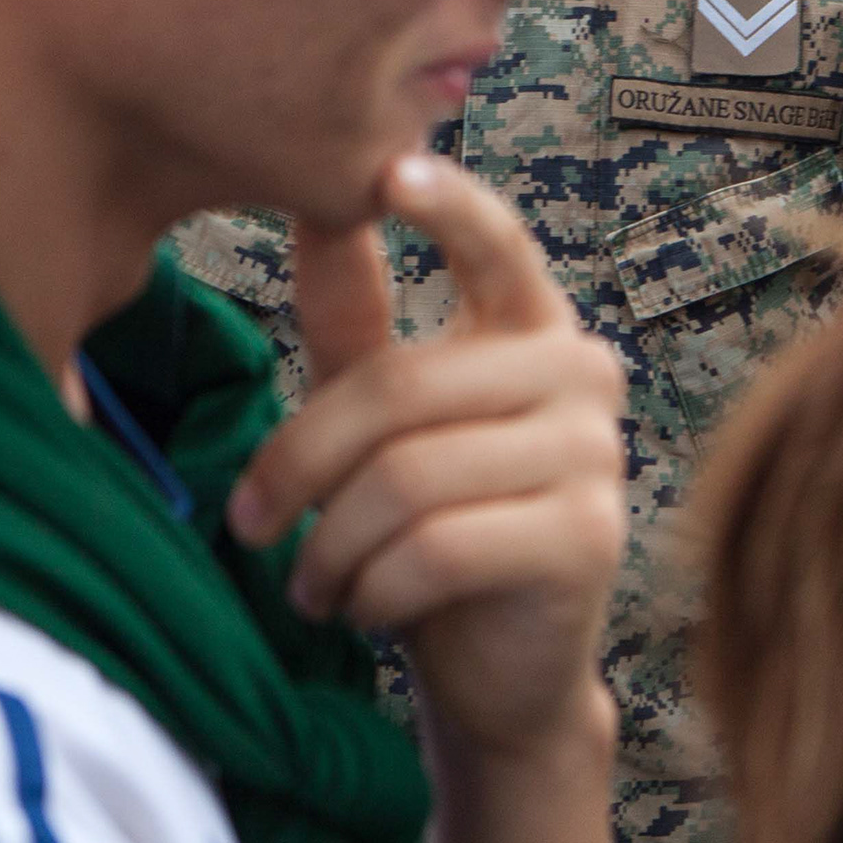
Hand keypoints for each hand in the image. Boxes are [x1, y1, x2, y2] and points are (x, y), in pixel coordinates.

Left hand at [228, 153, 628, 759]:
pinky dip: (373, 589)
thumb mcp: (383, 412)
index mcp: (532, 326)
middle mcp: (582, 371)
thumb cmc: (433, 524)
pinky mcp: (587, 538)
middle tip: (247, 523)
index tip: (390, 172)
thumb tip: (319, 201)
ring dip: (330, 545)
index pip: (496, 244)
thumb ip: (358, 312)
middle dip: (299, 465)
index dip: (448, 204)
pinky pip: (437, 549)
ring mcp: (595, 453)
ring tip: (310, 584)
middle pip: (397, 389)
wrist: (499, 670)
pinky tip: (364, 608)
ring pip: (406, 478)